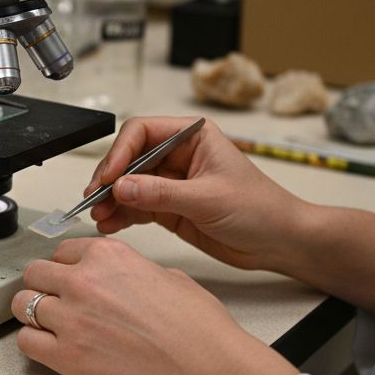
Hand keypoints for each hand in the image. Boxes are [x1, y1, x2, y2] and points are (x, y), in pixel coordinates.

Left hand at [12, 237, 297, 374]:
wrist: (208, 371)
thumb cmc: (199, 330)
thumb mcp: (167, 276)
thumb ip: (129, 272)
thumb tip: (118, 280)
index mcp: (108, 255)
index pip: (63, 252)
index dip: (67, 268)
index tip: (71, 279)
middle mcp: (84, 281)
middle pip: (36, 274)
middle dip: (45, 287)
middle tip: (57, 303)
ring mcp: (71, 319)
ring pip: (22, 304)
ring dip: (34, 314)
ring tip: (50, 326)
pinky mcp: (66, 357)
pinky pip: (26, 341)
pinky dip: (34, 343)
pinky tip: (50, 348)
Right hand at [85, 117, 308, 272]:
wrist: (279, 241)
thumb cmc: (260, 209)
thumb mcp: (208, 199)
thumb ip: (162, 193)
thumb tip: (122, 186)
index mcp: (192, 136)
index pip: (142, 132)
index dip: (120, 153)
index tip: (110, 177)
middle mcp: (178, 155)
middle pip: (129, 158)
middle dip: (110, 179)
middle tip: (95, 199)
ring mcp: (172, 182)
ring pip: (129, 185)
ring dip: (111, 200)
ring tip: (99, 216)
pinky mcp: (169, 207)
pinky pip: (136, 207)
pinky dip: (121, 215)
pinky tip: (110, 224)